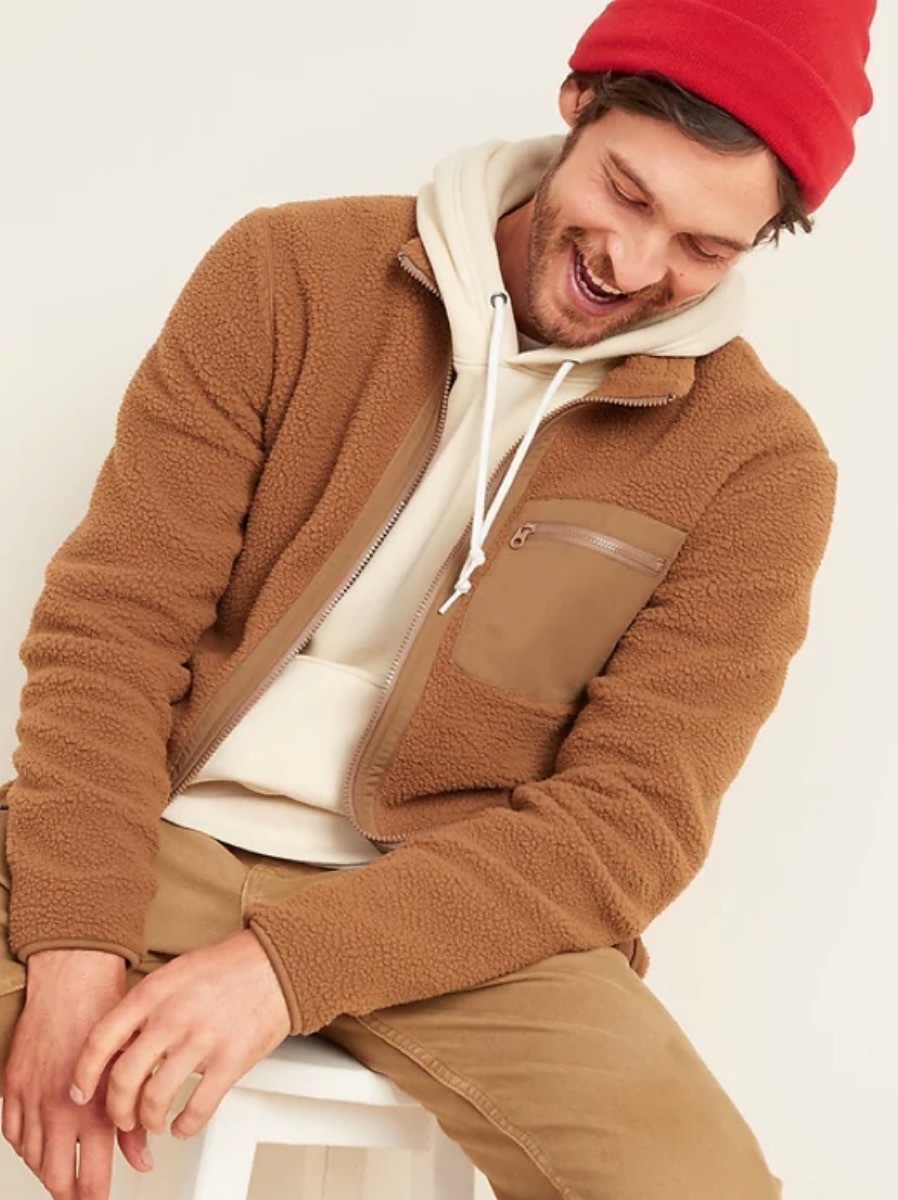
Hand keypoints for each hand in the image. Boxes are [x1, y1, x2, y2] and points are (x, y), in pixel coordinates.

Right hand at [2, 949, 151, 1199]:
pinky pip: (13, 1133)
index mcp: (93, 1108)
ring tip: (63, 1171)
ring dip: (48, 1170)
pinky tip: (38, 1145)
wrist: (73, 982)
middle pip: (56, 1177)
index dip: (96, 1197)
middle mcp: (59, 1110)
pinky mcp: (13, 1087)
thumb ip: (134, 1124)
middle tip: (82, 1194)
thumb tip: (143, 1160)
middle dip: (70, 1192)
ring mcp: (32, 1100)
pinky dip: (25, 1146)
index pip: (90, 1177)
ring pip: (32, 1158)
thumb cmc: (107, 1015)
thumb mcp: (133, 1070)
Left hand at [71, 930, 290, 1139]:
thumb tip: (120, 1047)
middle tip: (123, 1117)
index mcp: (154, 992)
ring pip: (156, 1099)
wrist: (276, 963)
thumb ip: (145, 1007)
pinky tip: (184, 1125)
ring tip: (155, 1122)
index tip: (81, 1093)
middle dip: (117, 1110)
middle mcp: (173, 1016)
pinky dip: (185, 1126)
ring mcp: (203, 1039)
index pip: (101, 1040)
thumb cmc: (227, 967)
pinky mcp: (232, 1059)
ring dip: (149, 1121)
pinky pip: (197, 1108)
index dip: (84, 1074)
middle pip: (124, 1078)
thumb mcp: (175, 973)